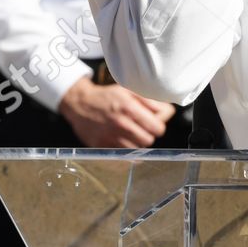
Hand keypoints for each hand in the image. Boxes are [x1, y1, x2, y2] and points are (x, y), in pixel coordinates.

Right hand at [58, 77, 177, 148]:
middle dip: (148, 134)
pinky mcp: (102, 146)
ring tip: (131, 133)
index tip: (155, 123)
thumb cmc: (107, 96)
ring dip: (137, 143)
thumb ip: (149, 101)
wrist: (80, 104)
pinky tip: (124, 141)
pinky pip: (123, 155)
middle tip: (142, 128)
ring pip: (137, 150)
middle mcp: (121, 124)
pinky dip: (126, 150)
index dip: (158, 125)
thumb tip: (167, 111)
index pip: (157, 127)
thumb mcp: (128, 90)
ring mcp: (111, 137)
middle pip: (148, 140)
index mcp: (129, 108)